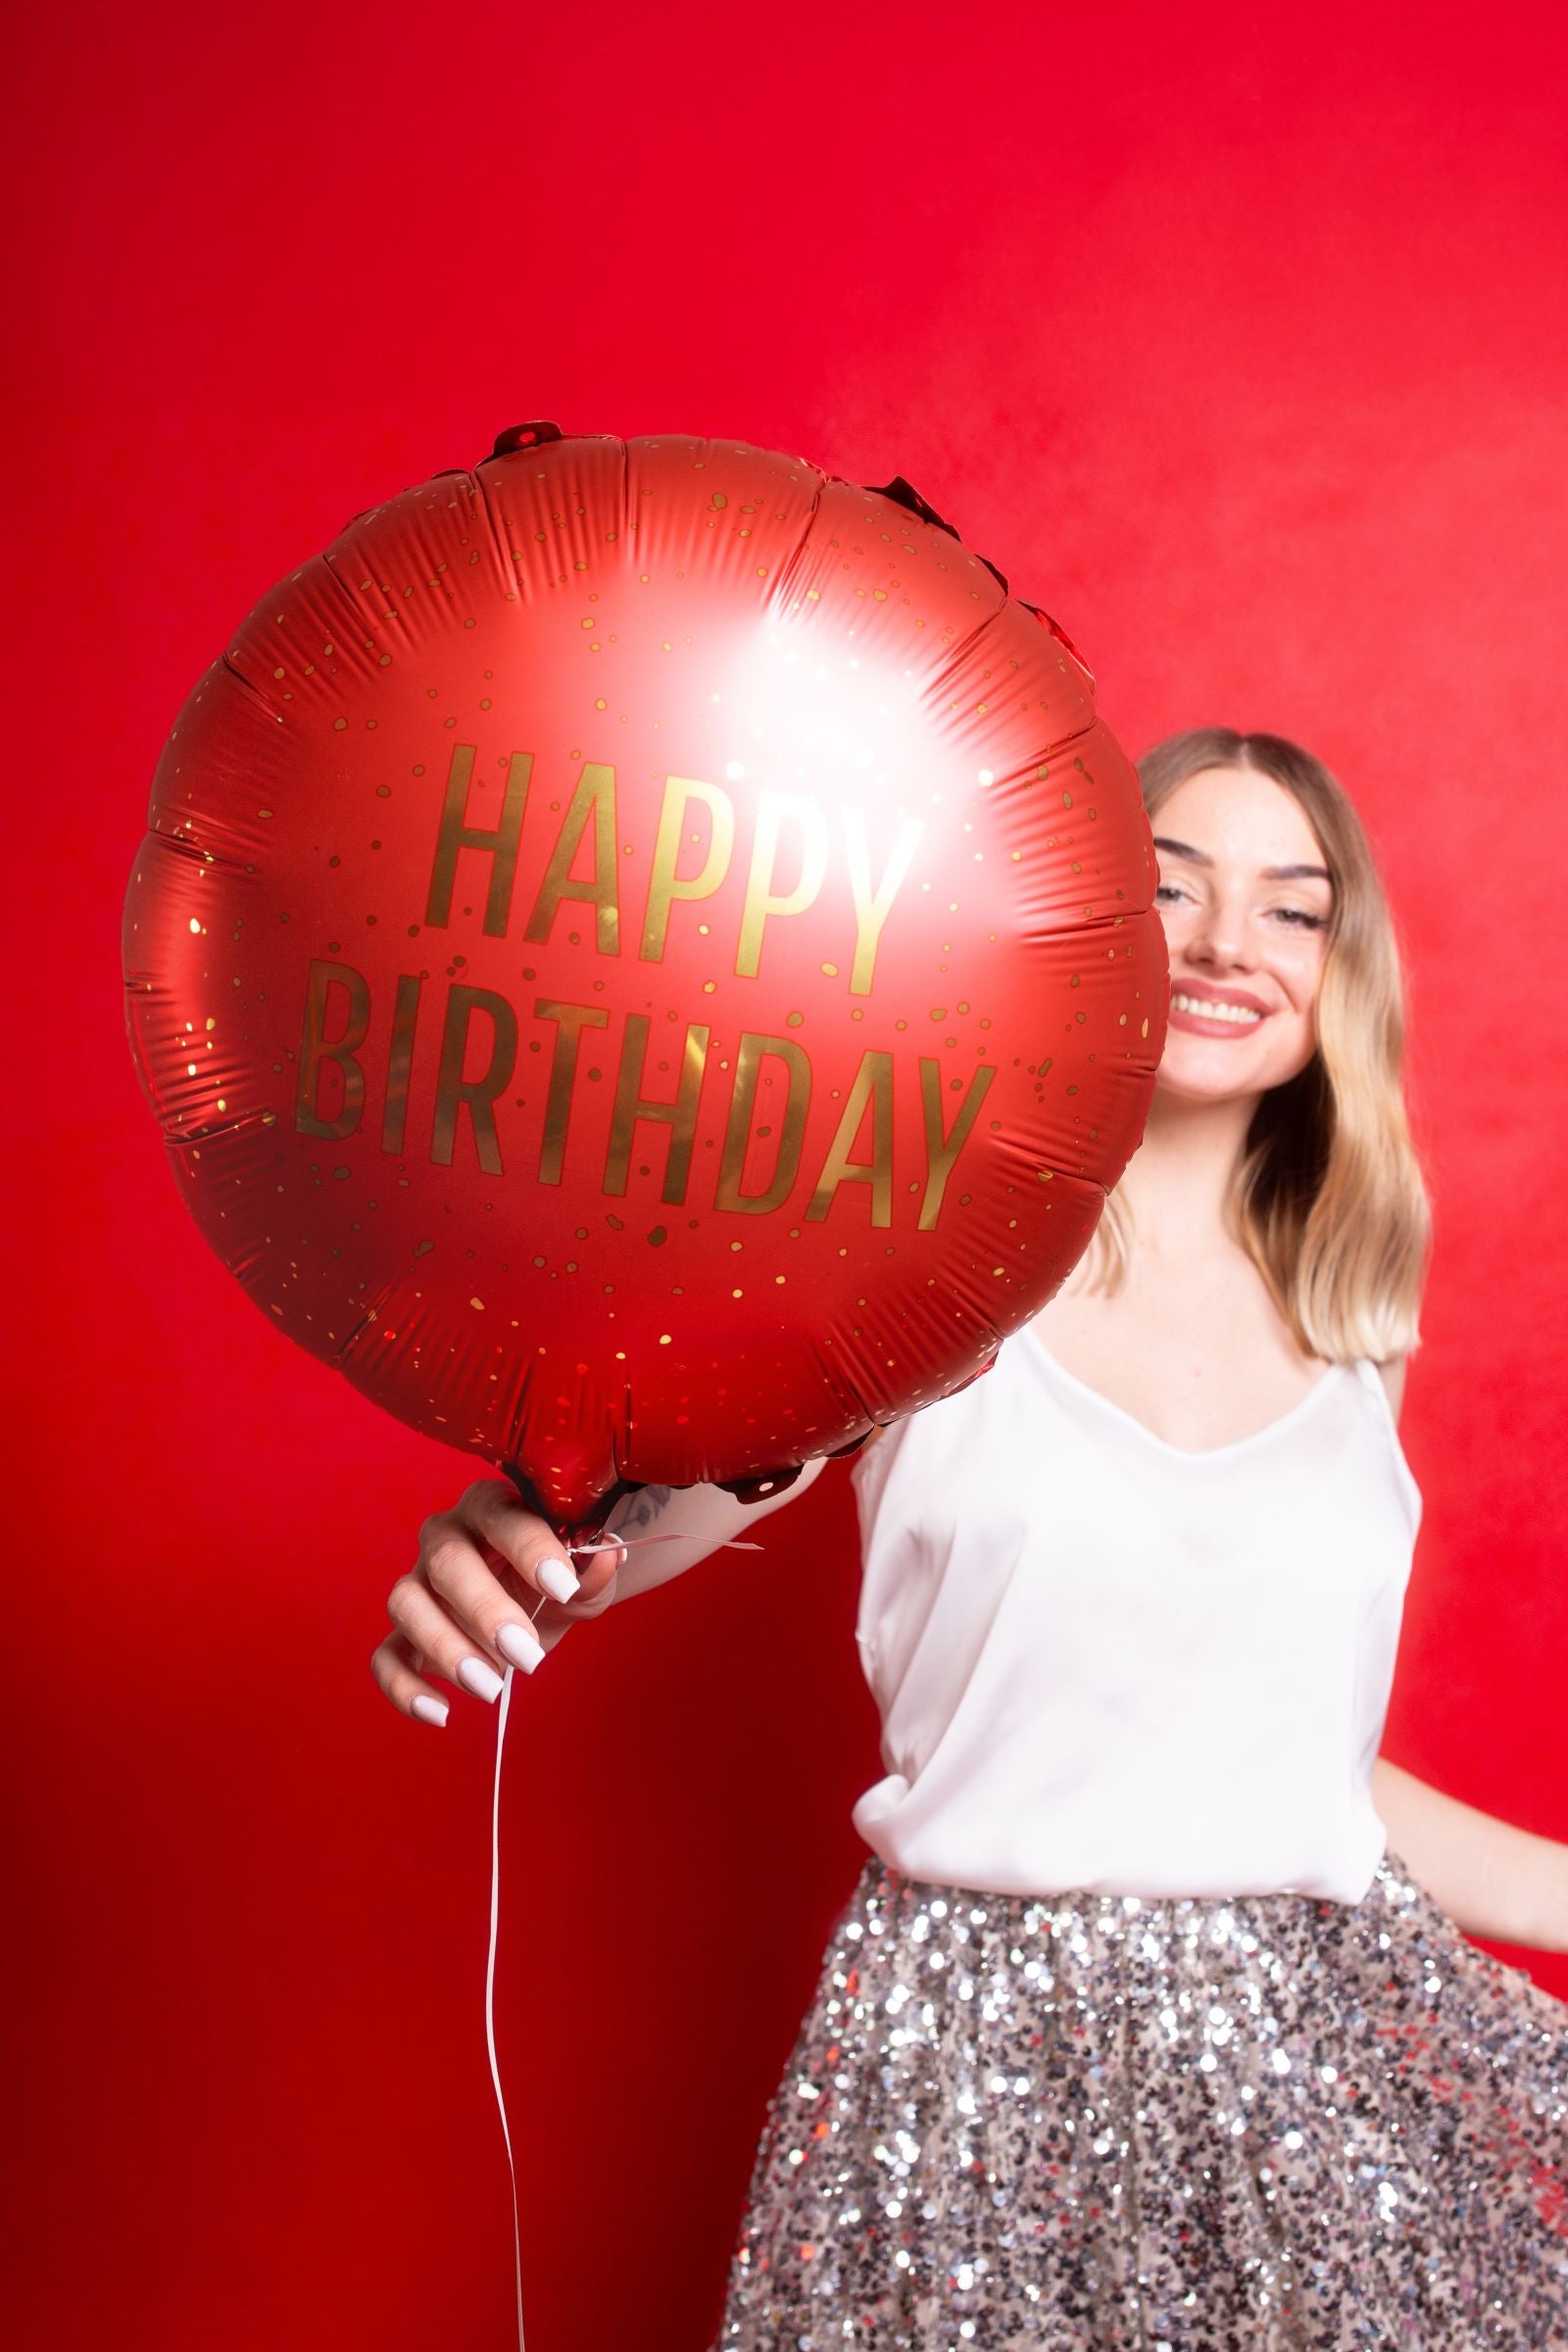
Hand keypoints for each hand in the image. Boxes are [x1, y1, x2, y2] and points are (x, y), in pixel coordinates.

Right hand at [370, 1478, 627, 1728]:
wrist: (537, 1600)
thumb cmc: (554, 1578)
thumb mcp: (585, 1577)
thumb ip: (595, 1569)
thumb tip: (607, 1556)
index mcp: (492, 1508)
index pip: (503, 1517)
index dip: (530, 1549)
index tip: (563, 1587)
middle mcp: (444, 1537)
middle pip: (446, 1561)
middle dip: (486, 1610)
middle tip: (526, 1655)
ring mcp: (418, 1583)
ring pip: (406, 1604)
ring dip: (445, 1648)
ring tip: (490, 1687)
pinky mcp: (405, 1633)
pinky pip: (386, 1656)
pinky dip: (404, 1688)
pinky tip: (442, 1712)